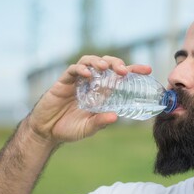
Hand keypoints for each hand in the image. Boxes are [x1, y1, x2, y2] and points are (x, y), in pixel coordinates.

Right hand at [25, 55, 152, 145]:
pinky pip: (73, 70)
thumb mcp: (87, 128)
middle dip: (116, 63)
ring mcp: (77, 81)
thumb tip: (115, 117)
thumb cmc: (69, 129)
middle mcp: (91, 84)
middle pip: (107, 65)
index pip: (120, 77)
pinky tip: (86, 74)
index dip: (133, 70)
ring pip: (90, 62)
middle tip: (124, 71)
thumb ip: (99, 123)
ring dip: (99, 62)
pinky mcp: (63, 82)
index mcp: (102, 93)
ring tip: (105, 68)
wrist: (46, 131)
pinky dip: (80, 69)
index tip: (147, 70)